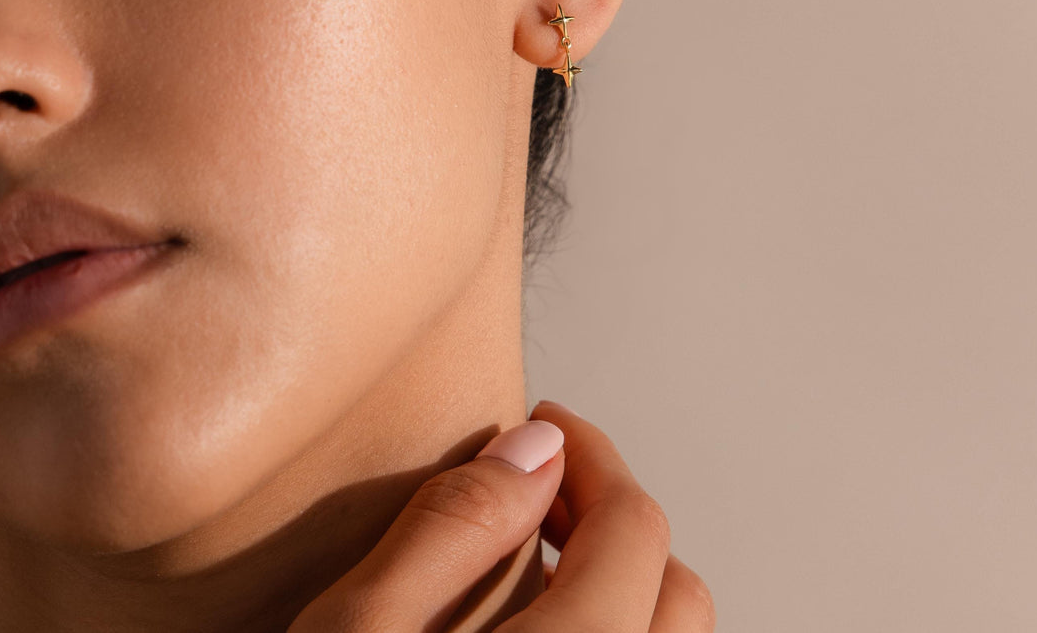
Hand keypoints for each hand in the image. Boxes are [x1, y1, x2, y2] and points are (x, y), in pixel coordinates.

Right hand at [288, 402, 713, 631]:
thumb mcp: (358, 630)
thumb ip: (453, 528)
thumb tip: (534, 447)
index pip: (636, 531)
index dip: (593, 454)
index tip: (546, 424)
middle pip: (678, 592)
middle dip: (617, 516)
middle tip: (544, 485)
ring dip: (621, 579)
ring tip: (540, 552)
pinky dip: (611, 626)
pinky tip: (539, 620)